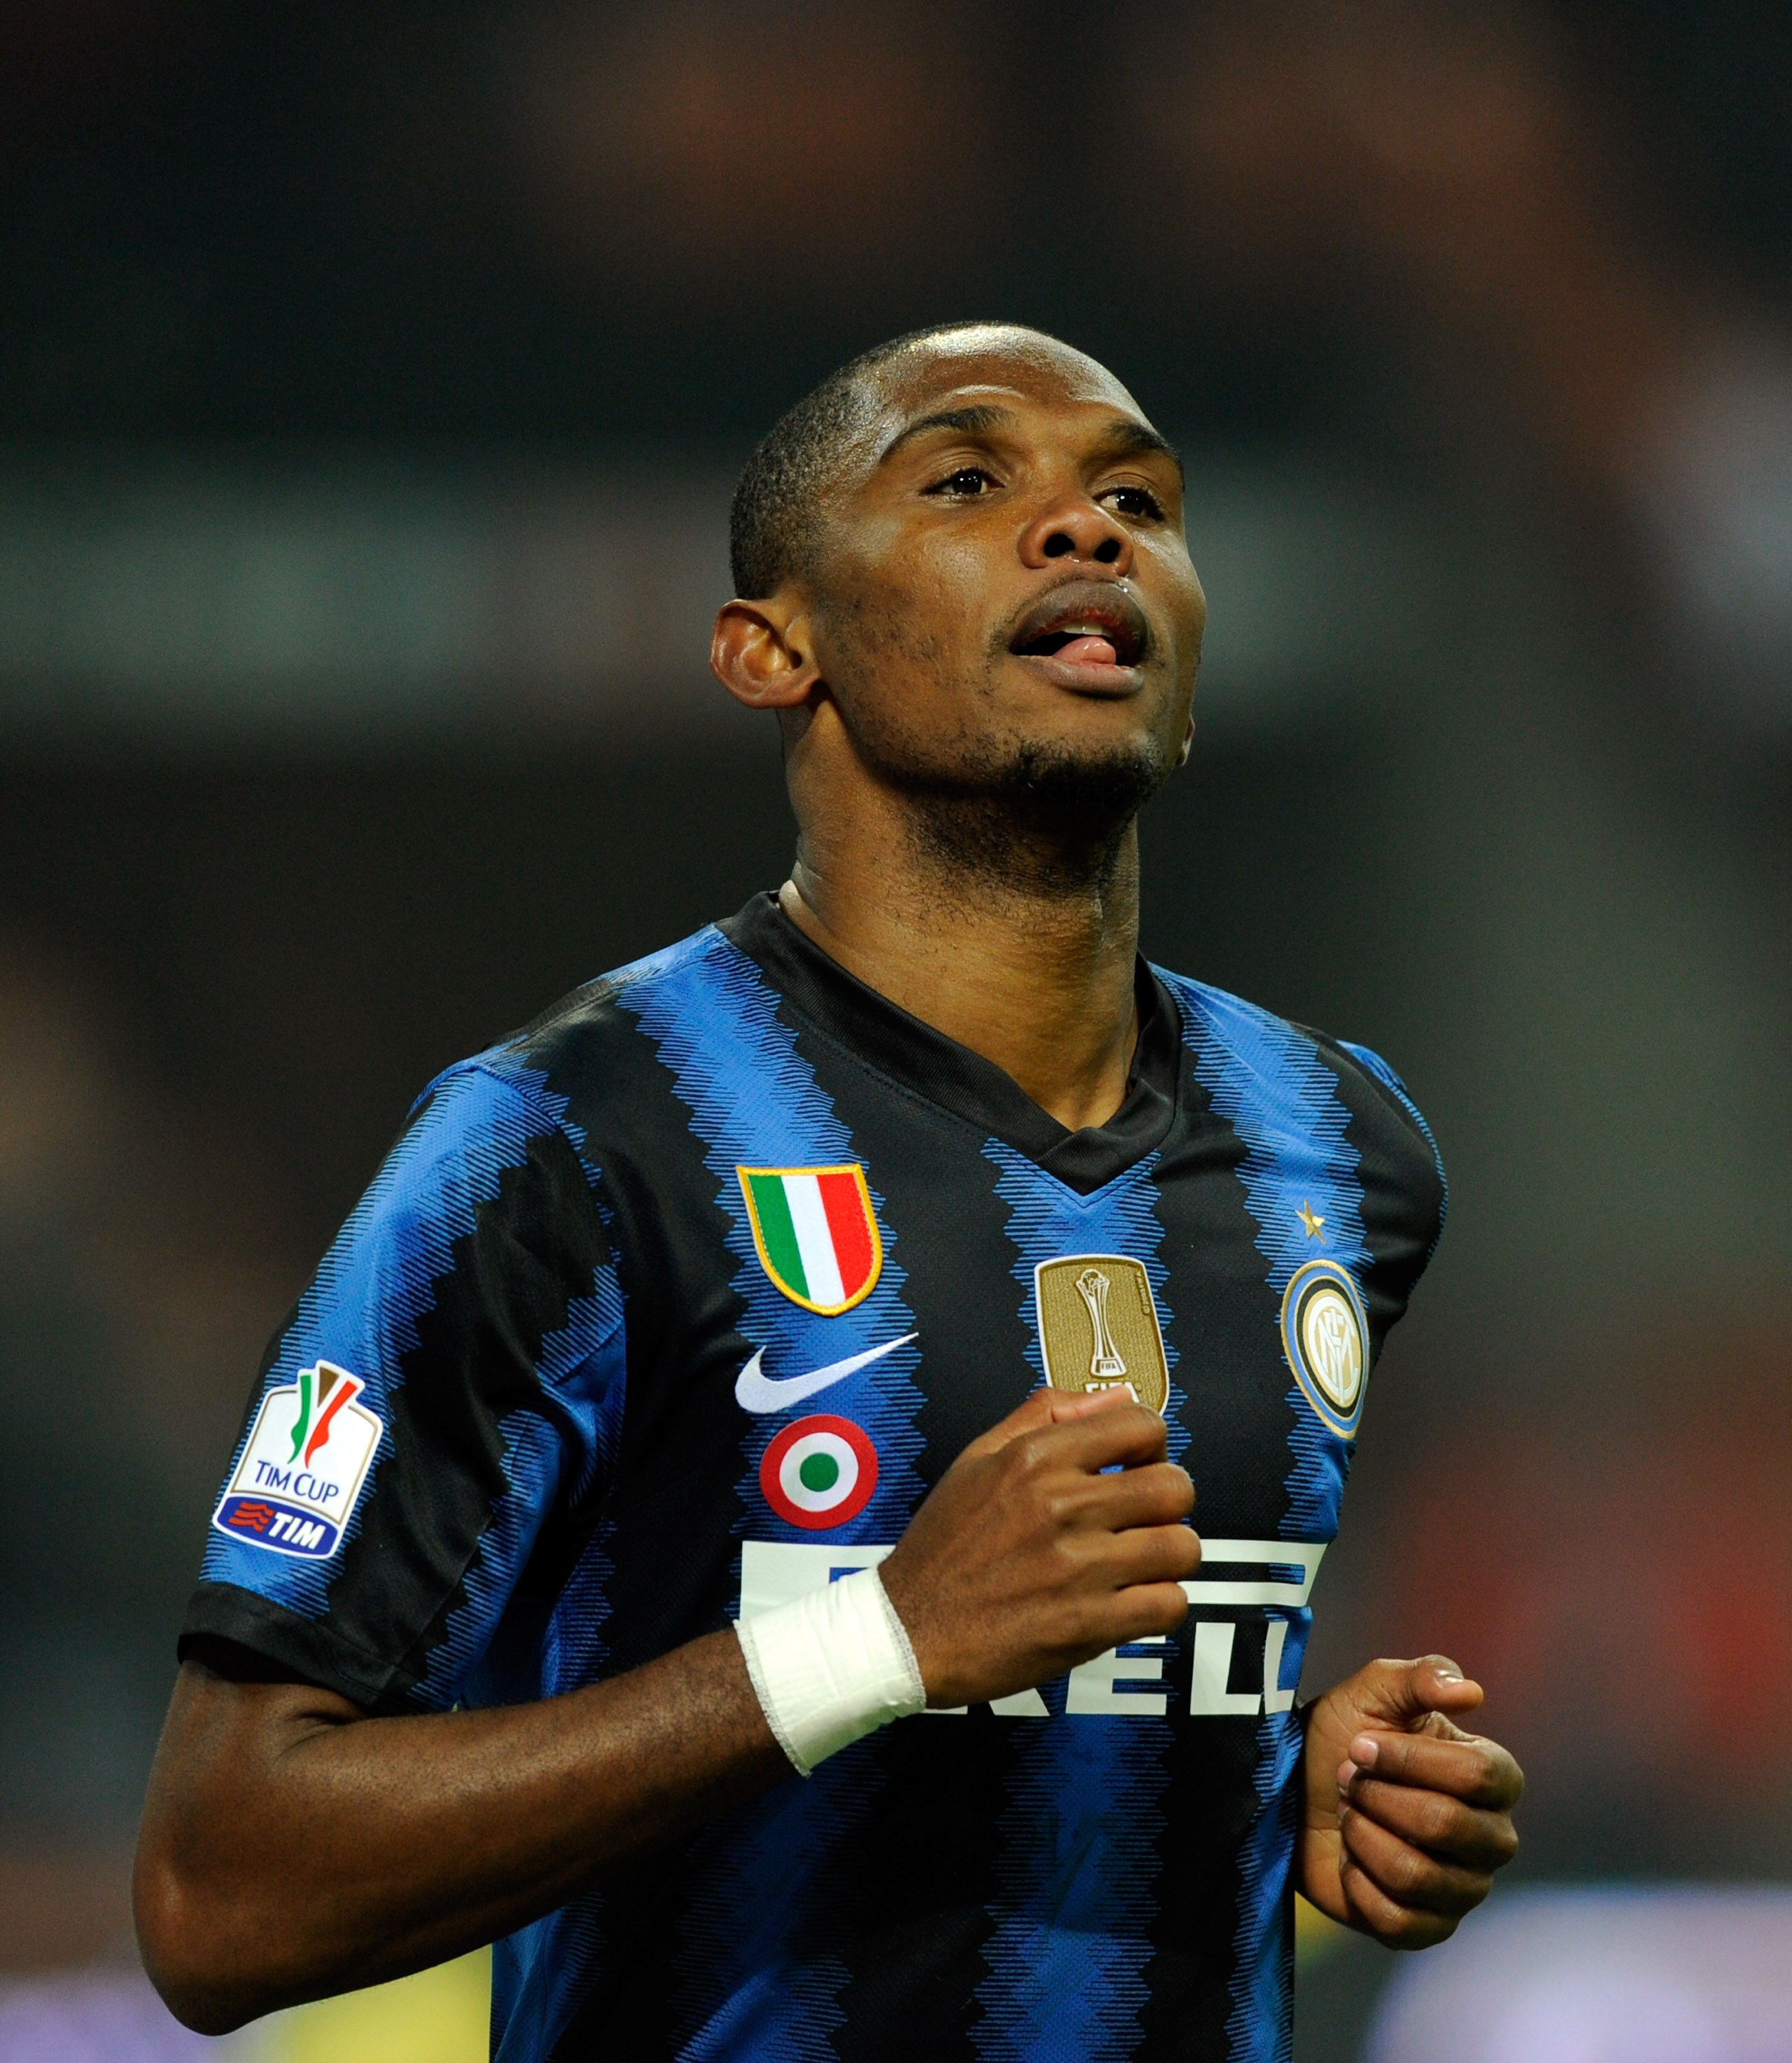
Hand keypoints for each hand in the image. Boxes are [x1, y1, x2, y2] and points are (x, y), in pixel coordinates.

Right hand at [879, 1387, 1199, 1708]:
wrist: (908, 1631)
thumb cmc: (943, 1545)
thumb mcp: (977, 1457)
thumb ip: (1046, 1414)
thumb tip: (1117, 1395)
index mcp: (1036, 1459)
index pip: (1141, 1426)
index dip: (1152, 1445)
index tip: (1137, 1465)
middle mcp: (1061, 1506)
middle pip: (1175, 1487)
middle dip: (1168, 1502)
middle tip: (1141, 1518)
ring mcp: (1079, 1568)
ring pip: (1181, 1547)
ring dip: (1169, 1556)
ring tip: (1140, 1563)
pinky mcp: (1089, 1625)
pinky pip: (1170, 1605)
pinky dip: (1161, 1605)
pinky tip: (1132, 1602)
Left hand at [1298, 1656, 1521, 1948]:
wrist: (1294, 1789)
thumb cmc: (1343, 1736)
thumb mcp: (1374, 1690)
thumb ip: (1422, 1677)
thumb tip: (1471, 1692)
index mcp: (1493, 1777)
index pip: (1477, 1774)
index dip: (1409, 1759)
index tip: (1360, 1745)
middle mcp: (1491, 1837)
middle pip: (1446, 1824)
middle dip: (1378, 1797)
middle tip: (1348, 1781)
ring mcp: (1463, 1888)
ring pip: (1416, 1875)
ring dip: (1363, 1837)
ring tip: (1349, 1815)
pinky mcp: (1428, 1928)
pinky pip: (1398, 1921)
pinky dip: (1357, 1884)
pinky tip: (1349, 1860)